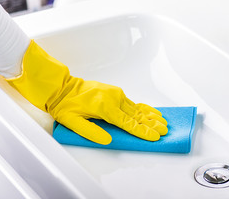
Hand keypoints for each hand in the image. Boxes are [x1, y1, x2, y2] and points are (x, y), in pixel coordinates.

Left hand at [7, 40, 167, 144]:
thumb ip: (91, 132)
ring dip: (151, 116)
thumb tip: (108, 140)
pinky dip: (144, 108)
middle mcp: (114, 99)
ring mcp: (116, 94)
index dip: (143, 131)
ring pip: (137, 109)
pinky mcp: (116, 93)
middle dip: (152, 124)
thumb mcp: (73, 122)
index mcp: (105, 107)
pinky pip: (132, 103)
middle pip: (137, 115)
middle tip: (164, 130)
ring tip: (163, 121)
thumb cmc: (67, 105)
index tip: (154, 136)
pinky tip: (151, 112)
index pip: (128, 123)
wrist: (63, 88)